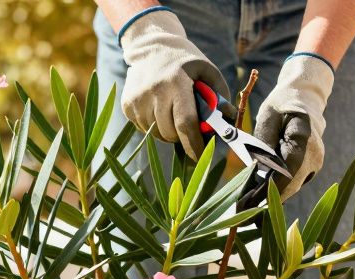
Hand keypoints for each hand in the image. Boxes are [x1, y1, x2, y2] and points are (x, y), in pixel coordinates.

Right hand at [119, 8, 234, 159]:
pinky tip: (157, 109)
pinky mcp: (127, 105)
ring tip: (171, 113)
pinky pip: (143, 129)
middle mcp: (154, 91)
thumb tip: (227, 124)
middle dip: (181, 137)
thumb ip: (220, 96)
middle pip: (169, 132)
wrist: (152, 46)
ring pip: (155, 134)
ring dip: (167, 132)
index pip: (185, 122)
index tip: (199, 156)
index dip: (193, 144)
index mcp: (176, 82)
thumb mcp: (207, 71)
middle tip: (187, 127)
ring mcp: (137, 99)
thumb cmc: (185, 62)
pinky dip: (153, 126)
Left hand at [255, 54, 333, 198]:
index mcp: (304, 138)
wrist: (304, 98)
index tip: (248, 200)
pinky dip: (275, 189)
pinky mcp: (311, 169)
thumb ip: (263, 142)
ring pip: (290, 188)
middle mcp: (315, 155)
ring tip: (245, 202)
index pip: (286, 172)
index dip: (267, 190)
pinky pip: (292, 184)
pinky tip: (257, 194)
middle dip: (264, 199)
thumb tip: (257, 170)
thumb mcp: (268, 116)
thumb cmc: (283, 104)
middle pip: (289, 186)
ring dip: (269, 196)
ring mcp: (315, 164)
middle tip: (240, 207)